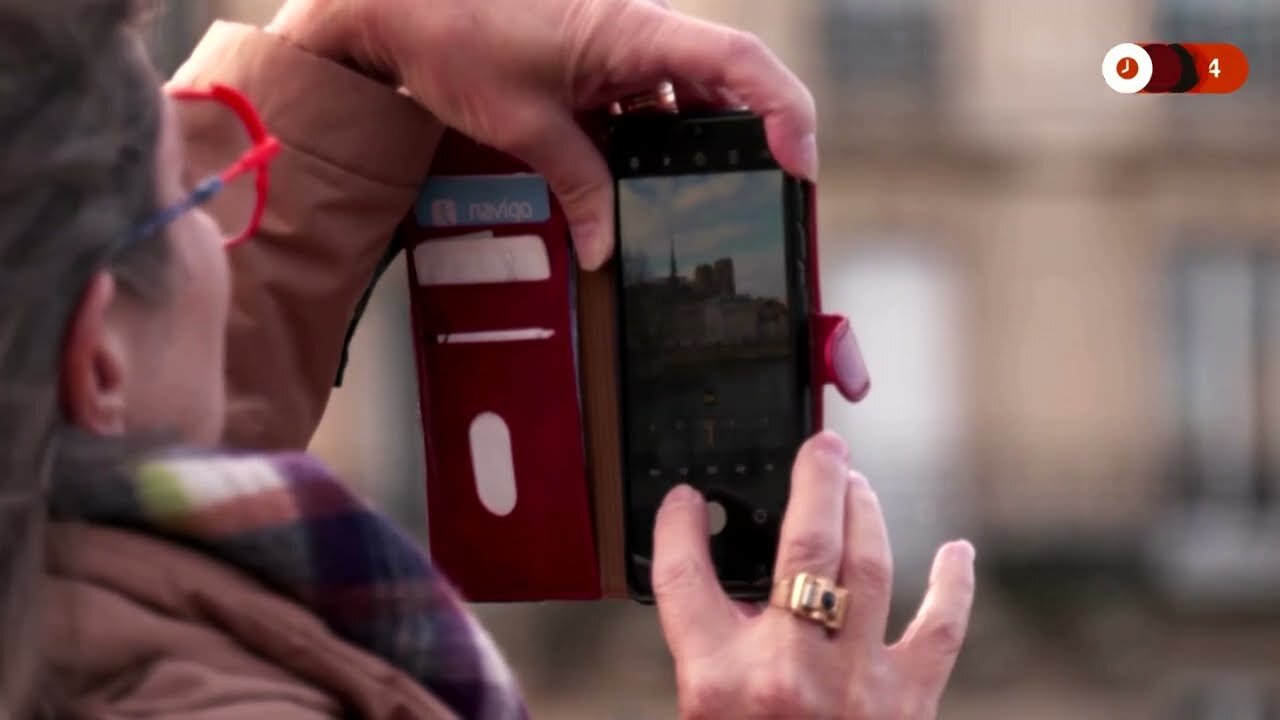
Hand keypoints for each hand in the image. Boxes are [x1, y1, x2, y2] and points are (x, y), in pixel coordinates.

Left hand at [266, 0, 817, 269]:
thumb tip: (604, 250)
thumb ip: (578, 188)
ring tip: (693, 199)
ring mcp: (623, 40)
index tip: (798, 165)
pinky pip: (650, 94)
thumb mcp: (525, 126)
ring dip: (693, 143)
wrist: (401, 1)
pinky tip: (638, 174)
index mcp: (635, 30)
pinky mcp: (602, 54)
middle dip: (747, 140)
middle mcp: (642, 28)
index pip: (740, 63)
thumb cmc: (457, 37)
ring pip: (687, 93)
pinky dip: (653, 135)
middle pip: (727, 82)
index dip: (786, 111)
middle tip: (754, 198)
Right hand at [653, 431, 975, 718]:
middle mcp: (787, 676)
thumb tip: (730, 581)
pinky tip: (958, 552)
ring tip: (856, 485)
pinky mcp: (909, 706)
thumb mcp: (706, 715)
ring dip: (865, 514)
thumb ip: (713, 652)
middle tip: (822, 445)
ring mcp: (855, 688)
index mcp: (717, 683)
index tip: (684, 498)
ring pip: (868, 568)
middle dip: (815, 482)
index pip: (686, 578)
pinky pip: (941, 632)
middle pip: (802, 550)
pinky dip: (954, 588)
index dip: (680, 524)